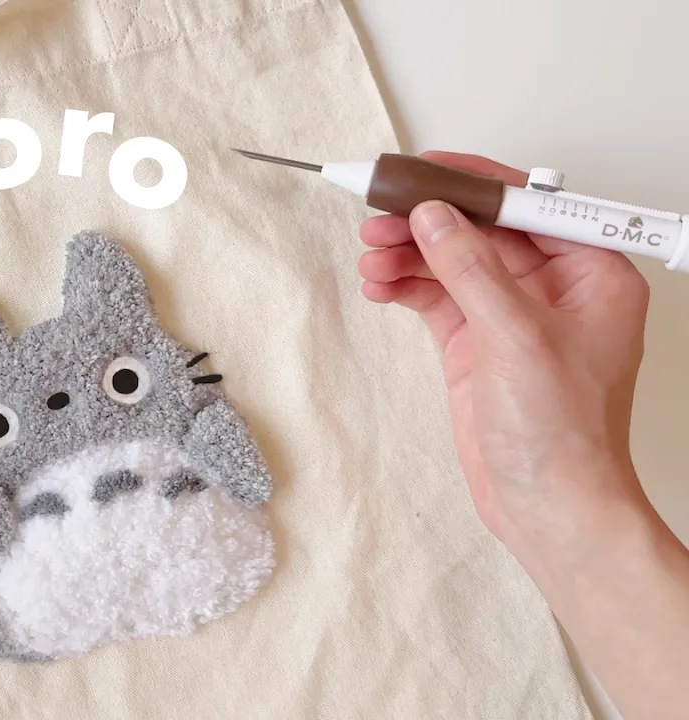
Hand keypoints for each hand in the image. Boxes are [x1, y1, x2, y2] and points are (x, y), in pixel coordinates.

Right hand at [356, 152, 650, 547]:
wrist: (547, 504)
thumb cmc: (563, 434)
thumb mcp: (516, 336)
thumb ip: (471, 268)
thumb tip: (435, 216)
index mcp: (591, 273)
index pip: (527, 205)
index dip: (471, 183)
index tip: (422, 171)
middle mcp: (553, 287)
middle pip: (481, 229)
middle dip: (428, 222)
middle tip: (380, 216)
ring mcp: (511, 315)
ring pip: (451, 260)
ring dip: (408, 254)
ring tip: (372, 257)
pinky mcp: (477, 343)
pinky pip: (436, 296)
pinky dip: (405, 286)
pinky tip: (380, 284)